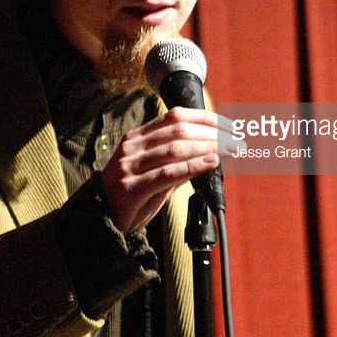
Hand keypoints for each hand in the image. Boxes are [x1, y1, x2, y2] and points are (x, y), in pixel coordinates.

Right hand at [100, 106, 220, 233]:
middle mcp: (132, 147)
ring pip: (175, 149)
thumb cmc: (130, 196)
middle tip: (236, 139)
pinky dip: (192, 166)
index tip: (228, 124)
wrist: (99, 220)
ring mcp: (129, 166)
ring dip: (208, 147)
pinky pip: (167, 173)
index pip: (174, 117)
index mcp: (137, 138)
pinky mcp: (132, 187)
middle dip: (212, 133)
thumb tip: (210, 153)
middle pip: (178, 130)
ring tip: (230, 149)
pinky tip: (211, 162)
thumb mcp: (153, 173)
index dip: (204, 118)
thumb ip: (176, 162)